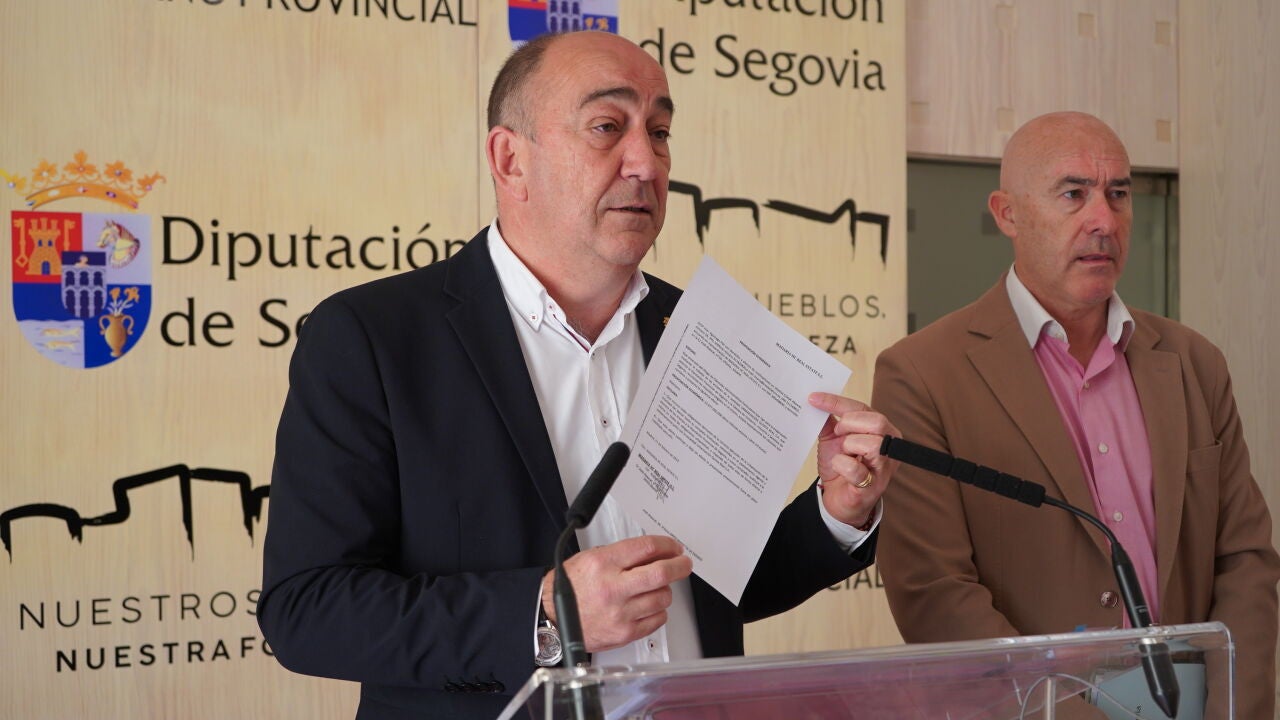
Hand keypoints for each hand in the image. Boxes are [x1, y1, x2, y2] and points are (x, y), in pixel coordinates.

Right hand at [541, 535, 691, 652]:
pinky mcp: (624, 633)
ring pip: (662, 597)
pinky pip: (657, 619)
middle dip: (679, 566)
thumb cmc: (570, 586)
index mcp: (603, 563)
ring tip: (655, 588)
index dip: (667, 545)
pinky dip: (658, 611)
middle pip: (661, 573)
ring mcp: (620, 613)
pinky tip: (648, 605)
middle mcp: (612, 588)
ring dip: (664, 590)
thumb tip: (654, 552)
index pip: (646, 548)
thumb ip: (622, 554)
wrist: (551, 616)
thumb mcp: (591, 557)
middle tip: (683, 564)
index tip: (673, 547)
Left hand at [809, 392, 899, 527]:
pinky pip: (858, 470)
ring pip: (873, 444)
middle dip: (850, 423)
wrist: (837, 498)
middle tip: (836, 433)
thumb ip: (829, 421)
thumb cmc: (840, 467)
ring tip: (842, 452)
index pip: (863, 408)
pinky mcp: (873, 486)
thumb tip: (816, 399)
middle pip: (877, 422)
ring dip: (849, 445)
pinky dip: (842, 465)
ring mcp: (884, 467)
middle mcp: (888, 447)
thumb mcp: (833, 439)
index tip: (814, 398)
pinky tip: (839, 467)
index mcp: (881, 430)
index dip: (837, 402)